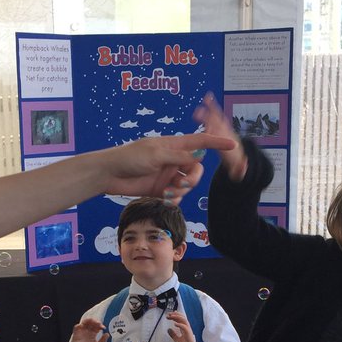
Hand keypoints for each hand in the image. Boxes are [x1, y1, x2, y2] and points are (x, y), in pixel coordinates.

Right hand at [68, 317, 108, 341]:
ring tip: (92, 322)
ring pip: (84, 323)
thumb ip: (103, 341)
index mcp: (93, 334)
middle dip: (94, 321)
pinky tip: (82, 325)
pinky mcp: (76, 334)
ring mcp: (81, 332)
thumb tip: (107, 334)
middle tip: (98, 323)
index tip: (103, 327)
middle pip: (91, 323)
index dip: (100, 325)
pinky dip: (79, 325)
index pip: (96, 326)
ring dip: (88, 321)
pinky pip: (76, 328)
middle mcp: (87, 332)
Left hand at [99, 130, 234, 203]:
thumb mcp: (156, 154)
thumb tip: (198, 156)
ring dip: (182, 191)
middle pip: (196, 168)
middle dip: (193, 179)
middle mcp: (173, 159)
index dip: (216, 143)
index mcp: (173, 145)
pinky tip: (165, 199)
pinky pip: (176, 195)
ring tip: (169, 194)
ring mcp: (168, 174)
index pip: (200, 142)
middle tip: (183, 185)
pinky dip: (174, 199)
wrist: (109, 174)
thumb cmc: (129, 158)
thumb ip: (178, 156)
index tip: (232, 144)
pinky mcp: (161, 189)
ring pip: (187, 184)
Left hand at [166, 309, 200, 341]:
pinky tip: (175, 324)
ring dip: (177, 317)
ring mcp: (189, 332)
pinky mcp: (189, 336)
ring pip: (184, 321)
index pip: (180, 320)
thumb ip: (173, 335)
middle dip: (175, 315)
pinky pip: (185, 328)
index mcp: (184, 329)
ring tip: (171, 316)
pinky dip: (180, 325)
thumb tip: (168, 329)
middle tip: (168, 314)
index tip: (169, 315)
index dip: (175, 316)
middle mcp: (187, 329)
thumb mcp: (177, 340)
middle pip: (183, 318)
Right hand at [193, 93, 247, 180]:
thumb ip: (240, 169)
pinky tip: (208, 96)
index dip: (215, 136)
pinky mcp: (219, 123)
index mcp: (228, 145)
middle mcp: (225, 134)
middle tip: (201, 114)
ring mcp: (222, 127)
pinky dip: (212, 104)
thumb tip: (244, 166)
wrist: (237, 152)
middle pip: (218, 126)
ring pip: (217, 117)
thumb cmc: (233, 160)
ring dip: (212, 109)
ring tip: (206, 99)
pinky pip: (215, 113)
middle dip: (210, 120)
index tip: (208, 132)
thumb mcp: (237, 169)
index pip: (221, 140)